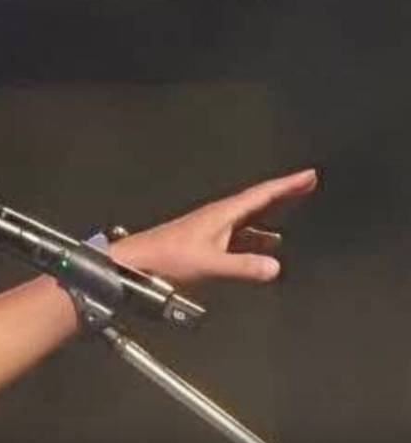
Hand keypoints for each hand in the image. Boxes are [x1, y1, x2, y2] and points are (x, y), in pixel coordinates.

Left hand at [108, 169, 317, 284]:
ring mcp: (211, 230)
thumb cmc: (165, 260)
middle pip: (258, 202)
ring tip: (291, 212)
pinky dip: (256, 238)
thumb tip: (274, 267)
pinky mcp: (204, 244)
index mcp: (221, 215)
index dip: (287, 185)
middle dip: (283, 193)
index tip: (309, 175)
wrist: (134, 265)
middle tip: (307, 183)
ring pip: (248, 219)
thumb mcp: (208, 264)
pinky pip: (239, 237)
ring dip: (271, 215)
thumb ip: (241, 267)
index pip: (261, 195)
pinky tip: (263, 249)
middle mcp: (218, 218)